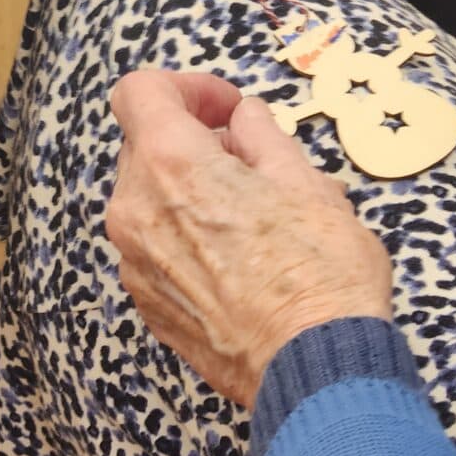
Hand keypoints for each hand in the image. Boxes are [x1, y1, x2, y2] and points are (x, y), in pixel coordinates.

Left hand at [106, 70, 391, 407]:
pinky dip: (185, 233)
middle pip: (145, 144)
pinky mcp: (147, 302)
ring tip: (254, 213)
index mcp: (172, 165)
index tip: (225, 108)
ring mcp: (135, 261)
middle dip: (195, 139)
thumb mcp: (305, 180)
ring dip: (191, 188)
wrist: (315, 369)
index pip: (139, 91)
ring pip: (150, 197)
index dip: (186, 86)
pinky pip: (154, 245)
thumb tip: (243, 119)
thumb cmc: (319, 275)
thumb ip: (261, 134)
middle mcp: (136, 210)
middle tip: (251, 160)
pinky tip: (238, 256)